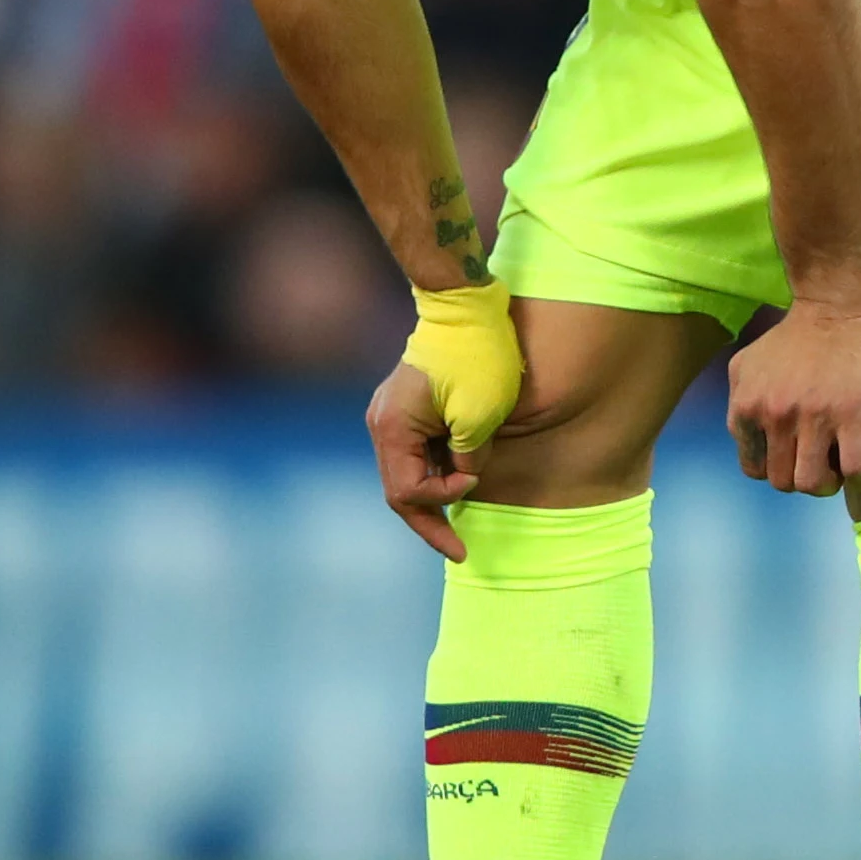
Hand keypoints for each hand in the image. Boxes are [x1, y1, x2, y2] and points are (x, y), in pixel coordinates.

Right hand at [365, 362, 480, 560]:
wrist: (464, 306)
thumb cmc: (475, 356)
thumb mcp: (480, 416)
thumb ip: (468, 461)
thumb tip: (464, 480)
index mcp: (391, 428)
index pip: (406, 491)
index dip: (441, 501)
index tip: (472, 483)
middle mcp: (381, 424)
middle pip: (400, 490)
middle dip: (431, 521)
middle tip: (460, 552)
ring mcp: (389, 415)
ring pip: (407, 474)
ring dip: (434, 497)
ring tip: (459, 525)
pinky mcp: (405, 409)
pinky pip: (415, 454)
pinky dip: (435, 473)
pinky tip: (458, 486)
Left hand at [727, 299, 860, 497]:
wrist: (840, 304)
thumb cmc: (797, 333)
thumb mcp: (748, 362)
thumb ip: (741, 399)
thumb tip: (748, 432)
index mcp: (747, 406)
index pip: (753, 469)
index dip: (776, 469)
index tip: (794, 458)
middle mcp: (775, 416)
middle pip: (783, 482)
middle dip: (803, 479)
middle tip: (820, 463)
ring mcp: (814, 418)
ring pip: (813, 484)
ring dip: (829, 485)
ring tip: (840, 468)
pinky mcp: (853, 415)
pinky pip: (855, 470)